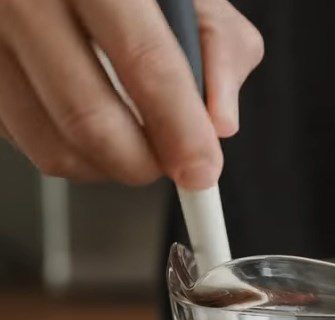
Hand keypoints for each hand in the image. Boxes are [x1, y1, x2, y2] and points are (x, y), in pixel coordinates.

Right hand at [0, 0, 263, 187]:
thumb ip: (218, 46)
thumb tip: (221, 123)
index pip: (146, 64)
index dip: (181, 132)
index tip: (202, 171)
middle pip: (91, 121)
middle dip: (145, 164)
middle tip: (173, 164)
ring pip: (54, 148)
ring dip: (109, 168)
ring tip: (135, 142)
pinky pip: (26, 143)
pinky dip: (72, 152)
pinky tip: (91, 121)